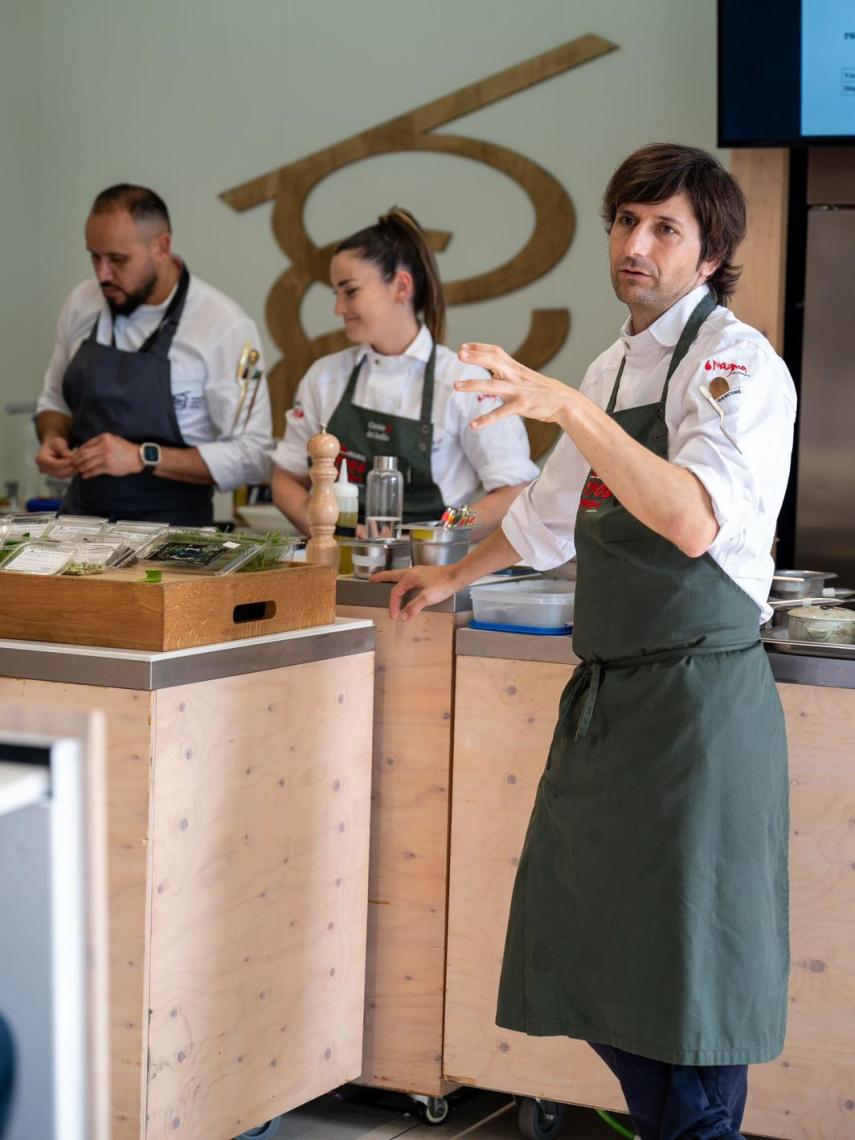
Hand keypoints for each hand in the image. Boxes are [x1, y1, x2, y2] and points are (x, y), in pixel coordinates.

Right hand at [35, 436, 75, 477]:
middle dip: (70, 468)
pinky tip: (78, 468)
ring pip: (62, 475)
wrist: (53, 447)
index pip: (53, 464)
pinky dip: (72, 472)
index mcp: (40, 459)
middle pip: (58, 471)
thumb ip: (63, 450)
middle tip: (79, 464)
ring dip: (72, 471)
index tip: (73, 460)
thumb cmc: (55, 443)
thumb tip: (70, 457)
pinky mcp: (55, 475)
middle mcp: (42, 468)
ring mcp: (49, 473)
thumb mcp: (59, 443)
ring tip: (80, 465)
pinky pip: (65, 476)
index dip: (64, 463)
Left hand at [73, 433, 142, 477]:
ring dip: (81, 468)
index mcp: (104, 438)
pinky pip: (93, 471)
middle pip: (83, 454)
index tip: (75, 456)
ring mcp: (105, 457)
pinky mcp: (108, 467)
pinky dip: (87, 474)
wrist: (138, 458)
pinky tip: (85, 475)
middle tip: (73, 463)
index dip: (78, 451)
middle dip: (76, 460)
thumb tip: (85, 448)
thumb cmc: (125, 449)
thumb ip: (100, 442)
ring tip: (78, 470)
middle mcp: (103, 447)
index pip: (86, 445)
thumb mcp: (113, 439)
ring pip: (87, 463)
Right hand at [372, 563, 458, 620]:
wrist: (458, 576)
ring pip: (400, 575)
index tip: (394, 616)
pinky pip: (408, 577)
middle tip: (372, 579)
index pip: (396, 592)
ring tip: (385, 581)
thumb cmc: (445, 584)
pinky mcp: (425, 575)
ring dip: (391, 578)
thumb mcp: (428, 598)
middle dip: (382, 578)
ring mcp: (419, 572)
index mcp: (410, 576)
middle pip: (393, 576)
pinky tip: (406, 585)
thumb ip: (414, 607)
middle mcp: (413, 572)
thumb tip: (403, 616)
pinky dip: (402, 580)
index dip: (393, 605)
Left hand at [455, 343, 571, 428]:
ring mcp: (518, 390)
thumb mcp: (525, 377)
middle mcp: (515, 376)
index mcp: (516, 368)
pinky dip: (486, 419)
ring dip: (472, 384)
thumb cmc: (544, 391)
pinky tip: (473, 426)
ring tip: (455, 386)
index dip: (479, 348)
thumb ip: (509, 373)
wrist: (566, 402)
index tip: (464, 346)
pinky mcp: (522, 406)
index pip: (496, 352)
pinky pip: (501, 413)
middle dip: (476, 357)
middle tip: (459, 355)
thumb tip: (493, 370)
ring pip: (492, 384)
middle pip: (493, 361)